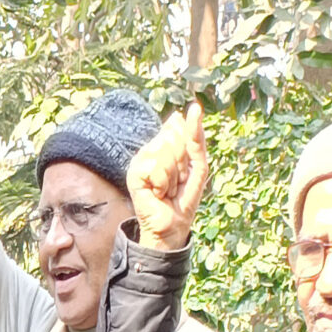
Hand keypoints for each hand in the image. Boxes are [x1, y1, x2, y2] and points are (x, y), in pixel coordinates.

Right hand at [128, 102, 208, 252]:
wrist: (173, 223)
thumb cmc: (185, 196)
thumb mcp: (198, 163)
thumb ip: (195, 137)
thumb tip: (191, 109)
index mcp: (165, 144)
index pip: (179, 128)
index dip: (190, 149)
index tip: (185, 170)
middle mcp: (150, 149)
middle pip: (174, 139)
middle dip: (182, 164)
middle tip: (176, 182)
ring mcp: (140, 161)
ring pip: (165, 153)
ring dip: (172, 176)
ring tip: (167, 189)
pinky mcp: (133, 174)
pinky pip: (155, 167)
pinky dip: (162, 183)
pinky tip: (157, 193)